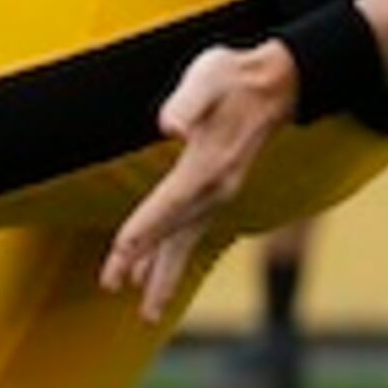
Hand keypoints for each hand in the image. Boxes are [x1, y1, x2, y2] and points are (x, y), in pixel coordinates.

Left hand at [101, 42, 298, 323]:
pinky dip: (172, 257)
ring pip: (184, 243)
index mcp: (209, 165)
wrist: (277, 84)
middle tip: (110, 285)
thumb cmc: (235, 76)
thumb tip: (168, 124)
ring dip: (161, 274)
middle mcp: (217, 189)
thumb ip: (189, 100)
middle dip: (143, 261)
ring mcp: (220, 195)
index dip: (144, 226)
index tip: (120, 250)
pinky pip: (191, 235)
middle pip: (173, 233)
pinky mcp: (217, 194)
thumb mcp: (210, 75)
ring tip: (144, 312)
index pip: (170, 202)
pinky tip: (155, 276)